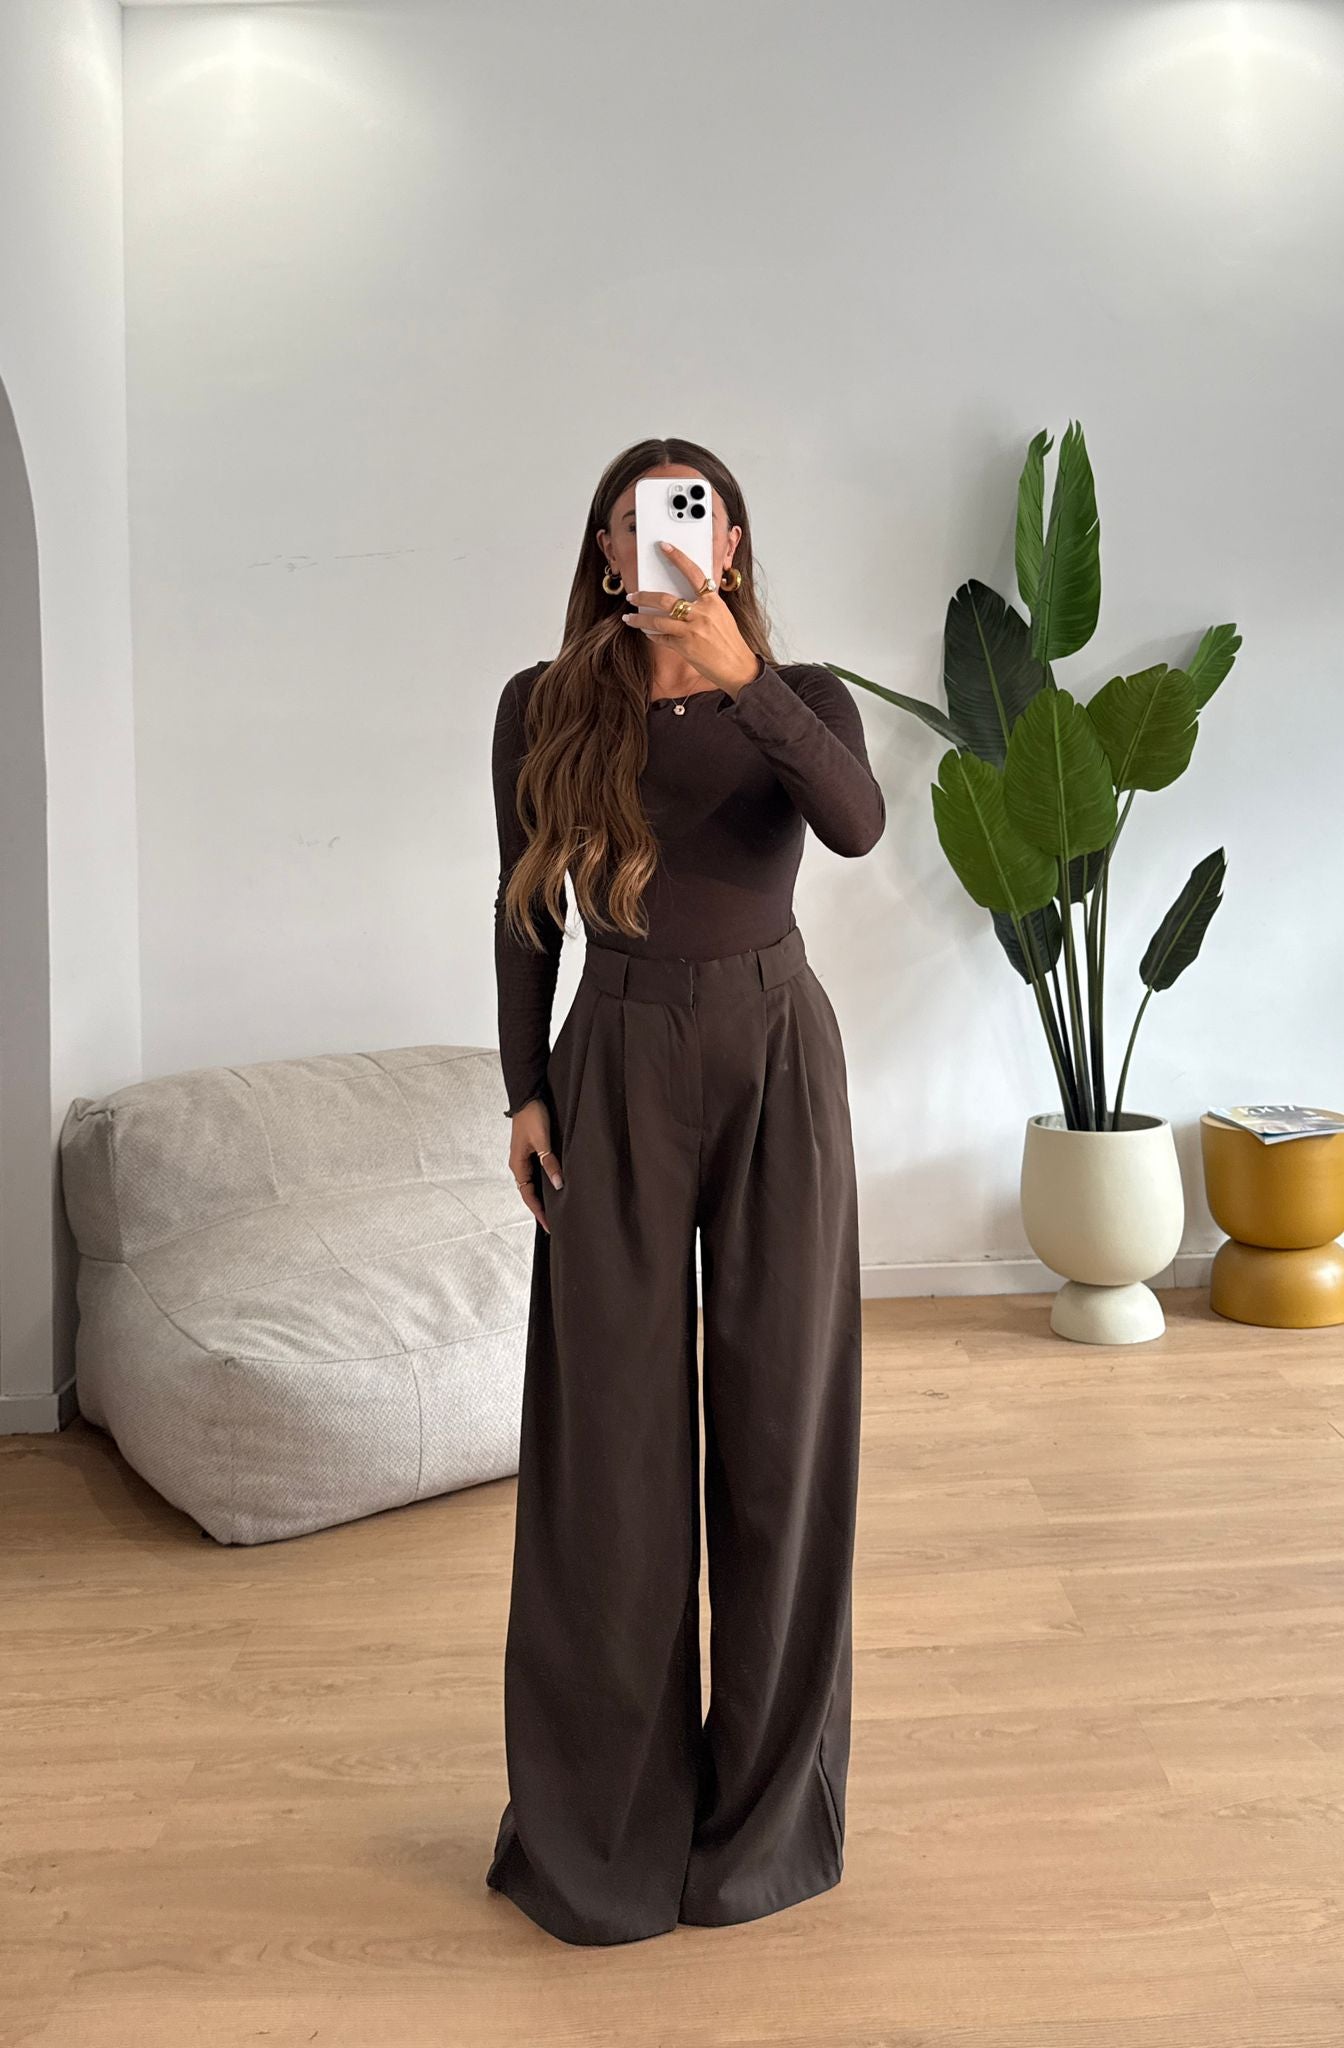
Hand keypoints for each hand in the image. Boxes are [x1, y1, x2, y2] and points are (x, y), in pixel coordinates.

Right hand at [509, 1098, 561, 1233]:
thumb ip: (549, 1162)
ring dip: (543, 1196)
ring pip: (534, 1183)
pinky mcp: (532, 1151)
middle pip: (529, 1192)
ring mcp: (525, 1158)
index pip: (527, 1195)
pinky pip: (537, 1173)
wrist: (528, 1096)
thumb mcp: (542, 1140)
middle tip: (554, 1222)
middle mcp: (519, 1164)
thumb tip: (558, 1184)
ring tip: (556, 1209)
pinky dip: (545, 1183)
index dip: (538, 1211)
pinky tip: (555, 1186)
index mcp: (518, 1164)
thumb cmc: (532, 1116)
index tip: (548, 1225)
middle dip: (540, 1208)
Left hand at [622, 540, 762, 692]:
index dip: (678, 558)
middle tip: (632, 595)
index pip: (694, 573)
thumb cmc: (729, 640)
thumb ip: (704, 604)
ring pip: (657, 621)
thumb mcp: (721, 615)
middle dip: (644, 596)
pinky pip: (662, 638)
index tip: (664, 546)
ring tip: (628, 618)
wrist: (737, 666)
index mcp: (712, 601)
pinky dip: (652, 635)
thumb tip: (682, 597)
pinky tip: (646, 632)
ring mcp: (692, 631)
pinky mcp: (685, 647)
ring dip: (639, 619)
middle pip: (665, 599)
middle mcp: (701, 613)